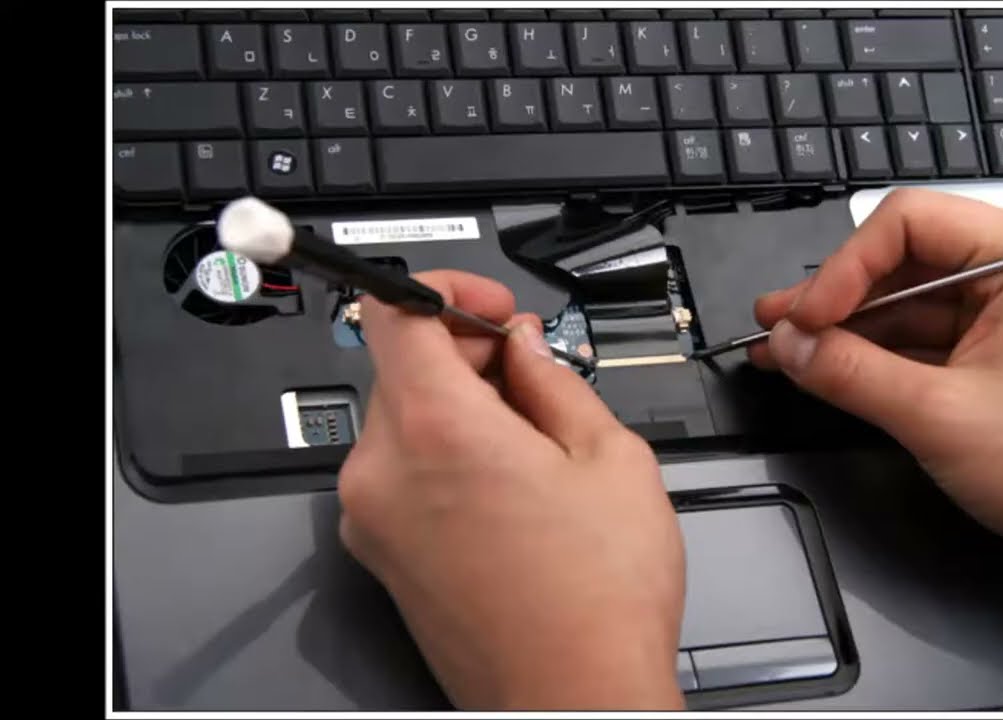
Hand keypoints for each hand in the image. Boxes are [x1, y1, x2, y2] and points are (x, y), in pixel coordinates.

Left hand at [337, 271, 685, 709]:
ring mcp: (374, 519)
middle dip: (467, 355)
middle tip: (533, 375)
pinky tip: (510, 487)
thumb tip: (525, 346)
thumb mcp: (610, 456)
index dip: (446, 290)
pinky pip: (402, 473)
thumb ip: (555, 379)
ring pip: (403, 420)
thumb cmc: (598, 600)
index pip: (394, 310)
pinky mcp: (382, 555)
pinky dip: (445, 457)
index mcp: (437, 430)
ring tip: (534, 446)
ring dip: (460, 408)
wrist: (573, 697)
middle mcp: (384, 473)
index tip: (488, 307)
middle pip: (402, 365)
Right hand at [750, 189, 1002, 602]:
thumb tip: (792, 345)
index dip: (844, 268)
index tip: (805, 316)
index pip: (908, 223)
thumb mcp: (943, 417)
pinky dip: (876, 354)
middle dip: (835, 297)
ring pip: (908, 302)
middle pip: (903, 260)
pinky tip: (830, 368)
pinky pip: (925, 337)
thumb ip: (853, 374)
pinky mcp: (1000, 350)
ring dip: (847, 328)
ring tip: (789, 350)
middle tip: (778, 324)